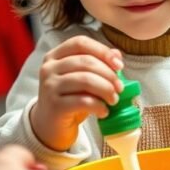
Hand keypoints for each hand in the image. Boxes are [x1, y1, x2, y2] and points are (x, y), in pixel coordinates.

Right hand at [31, 35, 123, 151]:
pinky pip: (83, 101)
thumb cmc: (69, 99)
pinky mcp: (54, 105)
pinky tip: (104, 111)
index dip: (102, 51)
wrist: (50, 126)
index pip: (80, 43)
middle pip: (86, 61)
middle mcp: (49, 68)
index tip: (119, 65)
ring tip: (113, 100)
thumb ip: (97, 64)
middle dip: (109, 74)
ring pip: (86, 80)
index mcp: (55, 56)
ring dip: (106, 90)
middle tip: (120, 88)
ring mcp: (49, 86)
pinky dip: (99, 106)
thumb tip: (117, 54)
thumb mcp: (82, 79)